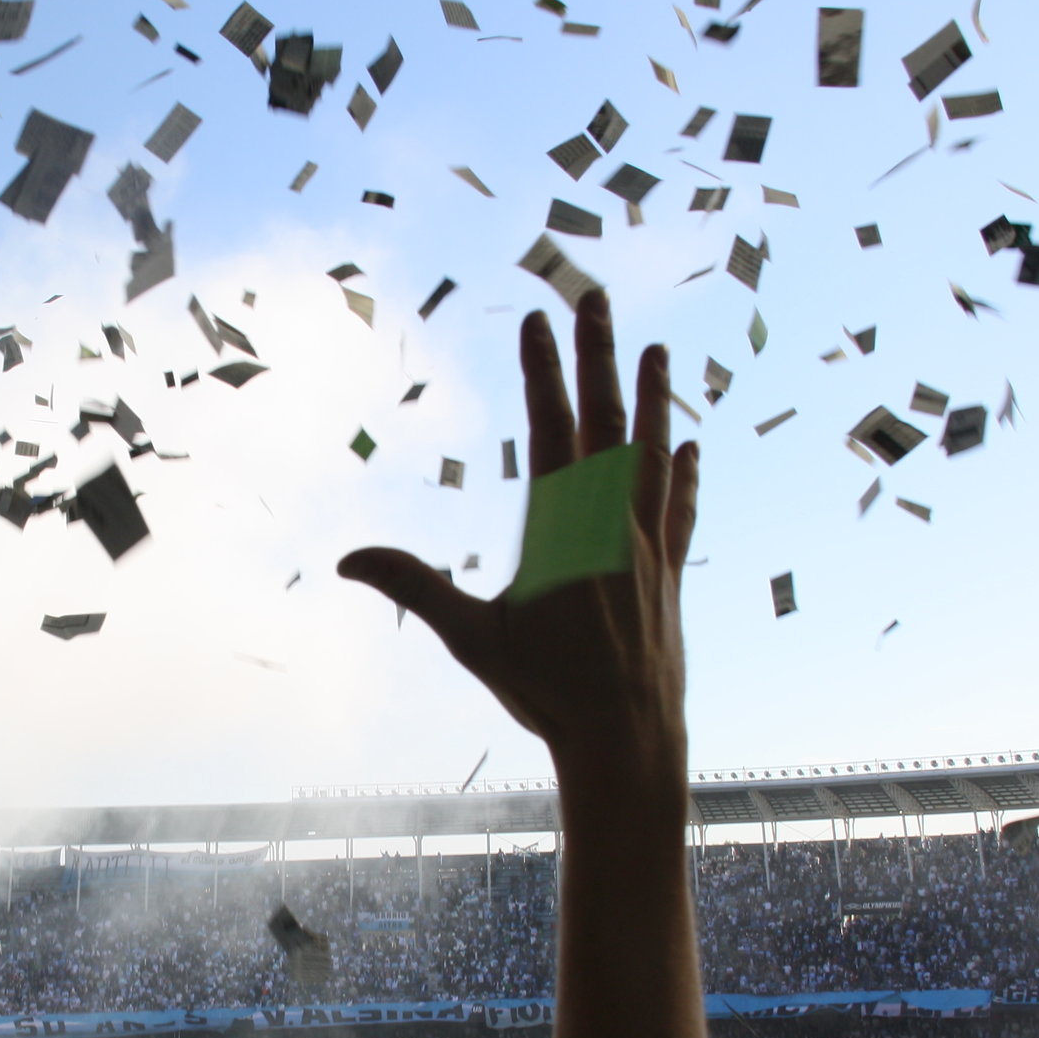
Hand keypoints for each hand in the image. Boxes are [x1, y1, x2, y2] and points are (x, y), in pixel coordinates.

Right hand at [339, 289, 697, 797]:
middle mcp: (612, 524)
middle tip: (596, 298)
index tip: (536, 318)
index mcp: (563, 529)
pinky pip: (678, 508)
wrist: (629, 740)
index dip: (542, 370)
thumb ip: (415, 588)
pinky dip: (683, 474)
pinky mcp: (668, 574)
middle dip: (600, 355)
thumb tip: (349, 560)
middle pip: (608, 421)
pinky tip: (690, 449)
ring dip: (656, 397)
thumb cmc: (548, 692)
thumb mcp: (472, 639)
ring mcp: (647, 546)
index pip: (551, 429)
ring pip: (654, 453)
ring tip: (658, 349)